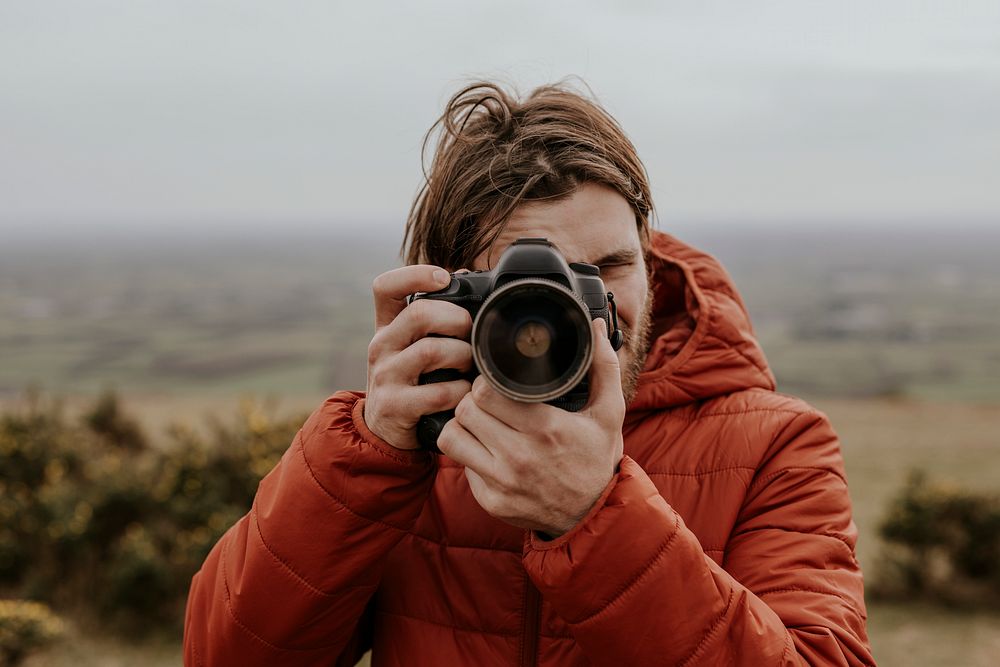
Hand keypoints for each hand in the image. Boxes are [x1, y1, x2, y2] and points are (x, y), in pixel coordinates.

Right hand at [364, 265, 473, 449]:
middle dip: (457, 319)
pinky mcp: (395, 406)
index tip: (443, 278)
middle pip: (419, 314)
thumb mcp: (414, 346)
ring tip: (469, 366)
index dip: (414, 275)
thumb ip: (435, 315)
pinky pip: (437, 392)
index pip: (385, 287)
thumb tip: (464, 275)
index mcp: (387, 327)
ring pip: (431, 350)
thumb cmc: (412, 380)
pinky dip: (459, 392)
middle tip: (471, 333)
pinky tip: (463, 394)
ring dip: (462, 356)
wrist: (385, 431)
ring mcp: (385, 376)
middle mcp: (381, 346)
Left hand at [438, 319, 625, 535]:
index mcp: (545, 429)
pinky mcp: (491, 501)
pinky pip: (461, 466)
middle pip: (465, 410)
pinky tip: (488, 451)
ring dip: (462, 426)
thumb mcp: (609, 413)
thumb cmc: (597, 459)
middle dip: (472, 401)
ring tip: (481, 424)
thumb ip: (603, 366)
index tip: (494, 384)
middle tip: (486, 402)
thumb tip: (595, 325)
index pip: (486, 392)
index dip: (485, 382)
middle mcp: (519, 457)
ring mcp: (501, 482)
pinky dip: (470, 456)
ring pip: (452, 437)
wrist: (595, 516)